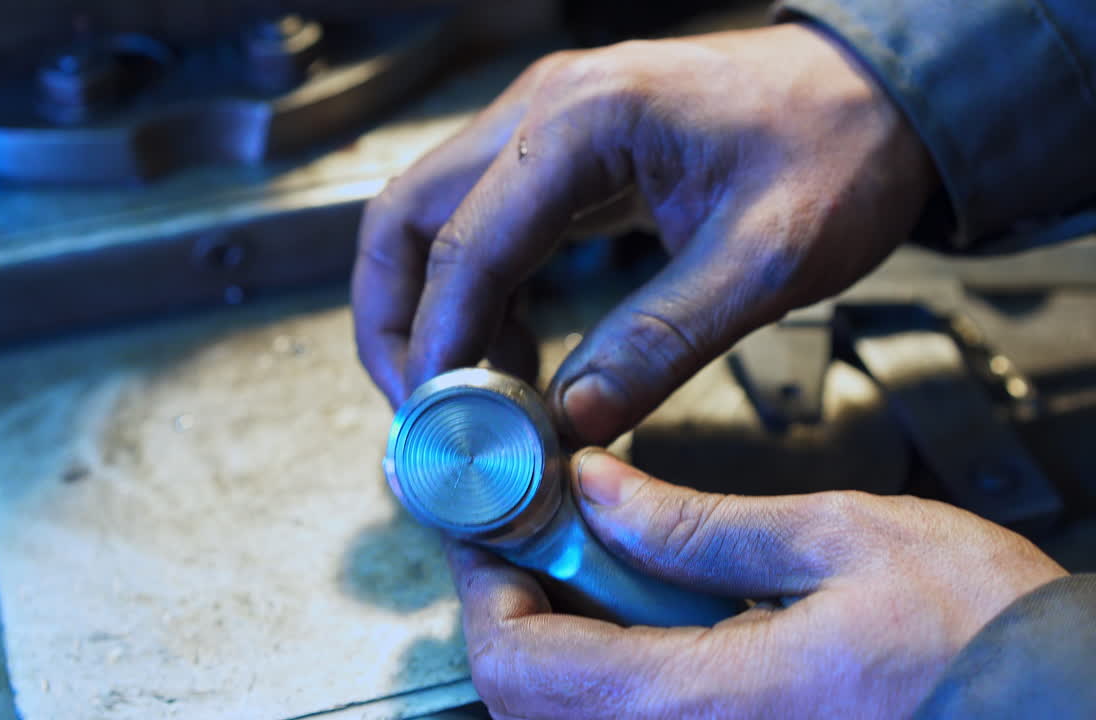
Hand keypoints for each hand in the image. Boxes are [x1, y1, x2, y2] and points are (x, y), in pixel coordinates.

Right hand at [353, 23, 937, 443]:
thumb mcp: (766, 262)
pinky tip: (514, 357)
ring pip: (433, 222)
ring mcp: (543, 127)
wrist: (879, 96)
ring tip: (472, 400)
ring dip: (432, 313)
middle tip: (423, 411)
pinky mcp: (561, 154)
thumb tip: (572, 419)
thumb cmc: (839, 153)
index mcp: (584, 120)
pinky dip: (479, 298)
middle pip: (409, 217)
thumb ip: (662, 339)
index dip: (439, 340)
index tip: (439, 421)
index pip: (466, 241)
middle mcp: (541, 110)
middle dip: (398, 321)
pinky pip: (485, 228)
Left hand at [448, 450, 1066, 719]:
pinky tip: (666, 619)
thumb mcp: (844, 541)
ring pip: (574, 719)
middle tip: (554, 536)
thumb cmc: (987, 643)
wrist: (1061, 712)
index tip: (496, 527)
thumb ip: (696, 524)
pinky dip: (617, 669)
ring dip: (566, 636)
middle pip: (530, 703)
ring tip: (615, 567)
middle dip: (522, 606)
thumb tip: (597, 488)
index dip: (488, 589)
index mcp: (709, 708)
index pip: (522, 667)